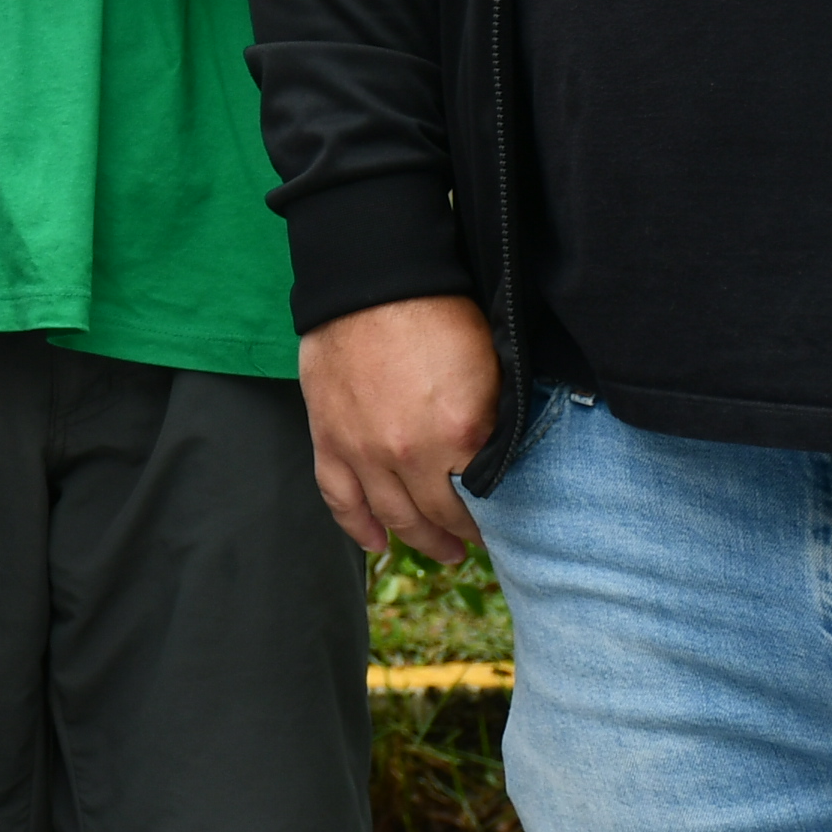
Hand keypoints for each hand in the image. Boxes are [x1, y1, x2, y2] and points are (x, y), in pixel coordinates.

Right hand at [301, 294, 498, 560]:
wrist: (373, 280)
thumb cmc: (437, 312)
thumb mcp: (489, 369)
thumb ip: (492, 422)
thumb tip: (496, 460)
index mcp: (456, 436)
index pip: (480, 497)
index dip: (493, 517)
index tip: (502, 524)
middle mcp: (407, 454)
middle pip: (435, 515)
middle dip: (459, 534)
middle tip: (475, 545)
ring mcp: (362, 450)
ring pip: (390, 515)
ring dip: (417, 539)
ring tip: (440, 551)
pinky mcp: (329, 438)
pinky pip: (339, 496)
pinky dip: (357, 524)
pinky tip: (374, 542)